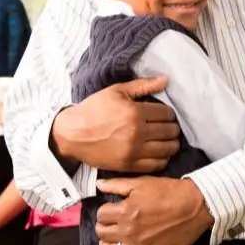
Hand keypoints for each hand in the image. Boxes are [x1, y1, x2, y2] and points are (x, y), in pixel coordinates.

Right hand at [51, 78, 179, 171]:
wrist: (72, 134)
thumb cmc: (93, 110)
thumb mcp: (116, 91)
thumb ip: (142, 85)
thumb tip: (165, 79)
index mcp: (135, 112)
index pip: (167, 114)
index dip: (169, 113)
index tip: (165, 114)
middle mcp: (137, 133)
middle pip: (170, 131)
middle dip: (172, 127)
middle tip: (168, 126)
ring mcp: (133, 151)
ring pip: (167, 149)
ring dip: (171, 143)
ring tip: (167, 139)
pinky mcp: (128, 165)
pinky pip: (156, 165)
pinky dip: (162, 159)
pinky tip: (159, 152)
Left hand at [93, 177, 212, 244]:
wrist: (196, 207)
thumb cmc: (170, 192)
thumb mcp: (142, 183)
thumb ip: (117, 185)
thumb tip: (98, 185)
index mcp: (125, 211)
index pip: (101, 214)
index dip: (106, 210)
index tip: (114, 209)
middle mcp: (128, 231)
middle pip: (102, 232)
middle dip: (105, 226)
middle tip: (114, 222)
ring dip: (107, 244)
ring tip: (115, 239)